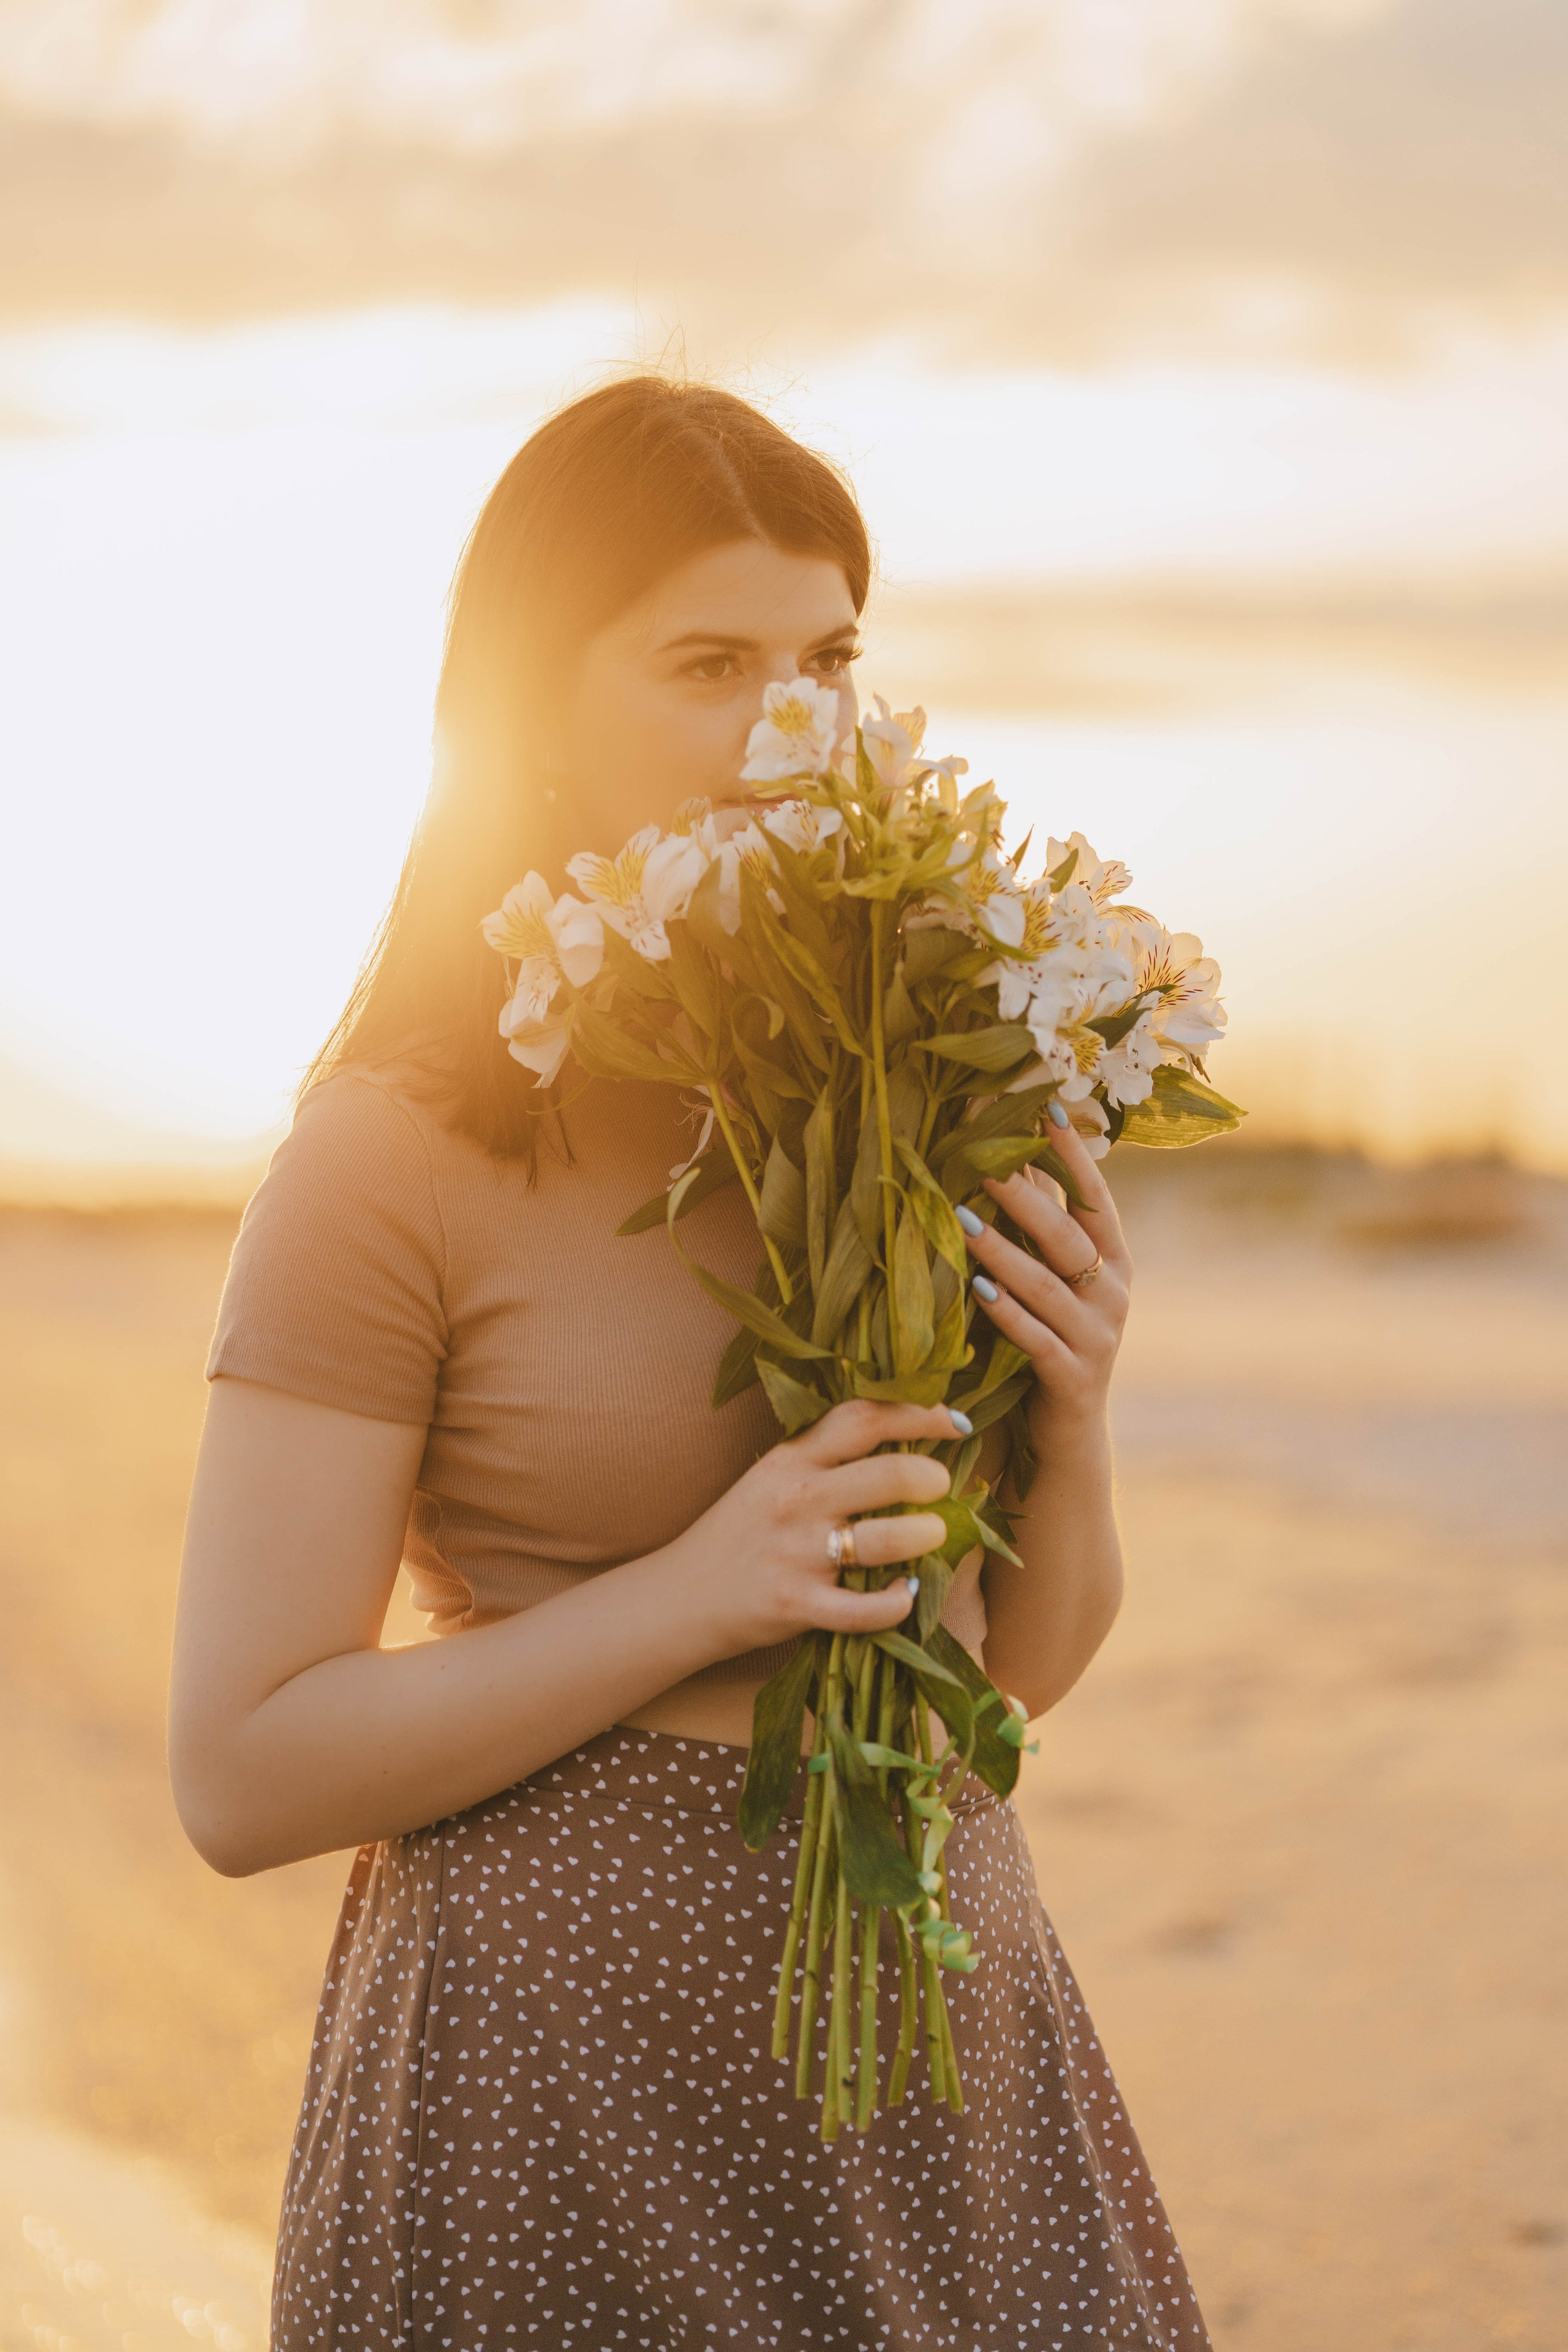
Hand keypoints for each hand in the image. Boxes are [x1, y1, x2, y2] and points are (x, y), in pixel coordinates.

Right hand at [666, 1400, 958, 1656]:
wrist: (680, 1596)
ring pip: (886, 1540)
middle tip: (941, 1486)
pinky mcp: (796, 1604)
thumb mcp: (772, 1478)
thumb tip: (907, 1446)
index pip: (863, 1418)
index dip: (919, 1412)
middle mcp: (796, 1499)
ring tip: (931, 1536)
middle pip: (887, 1474)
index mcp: (791, 1459)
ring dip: (924, 1537)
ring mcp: (796, 1553)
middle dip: (931, 1478)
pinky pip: (866, 1609)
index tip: (956, 1421)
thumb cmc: (738, 1534)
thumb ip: (825, 1459)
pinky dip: (897, 1604)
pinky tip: (904, 1595)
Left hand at [960, 1118, 1131, 1435]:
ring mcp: (1097, 1338)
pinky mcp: (1073, 1378)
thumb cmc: (1052, 1340)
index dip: (1072, 1153)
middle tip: (980, 1161)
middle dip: (1024, 1195)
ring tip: (962, 1222)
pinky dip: (1009, 1316)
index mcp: (1113, 1262)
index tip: (1046, 1105)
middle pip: (1067, 1235)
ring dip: (1002, 1252)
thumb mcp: (1056, 1283)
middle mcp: (1113, 1294)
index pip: (1093, 1197)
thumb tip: (1006, 1157)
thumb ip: (1042, 1231)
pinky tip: (979, 1292)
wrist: (1068, 1437)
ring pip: (1046, 1286)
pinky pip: (1037, 1340)